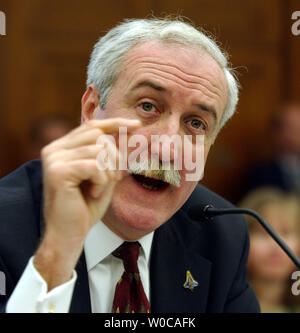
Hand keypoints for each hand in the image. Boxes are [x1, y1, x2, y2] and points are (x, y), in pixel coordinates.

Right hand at [34, 118, 140, 288]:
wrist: (69, 235)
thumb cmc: (86, 206)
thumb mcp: (104, 176)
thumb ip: (112, 156)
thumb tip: (130, 133)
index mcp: (62, 148)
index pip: (92, 126)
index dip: (115, 123)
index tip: (137, 124)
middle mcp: (54, 149)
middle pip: (98, 135)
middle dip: (115, 156)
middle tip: (114, 178)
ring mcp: (54, 159)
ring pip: (99, 149)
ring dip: (109, 172)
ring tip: (101, 188)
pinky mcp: (58, 172)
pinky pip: (95, 165)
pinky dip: (102, 180)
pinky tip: (93, 193)